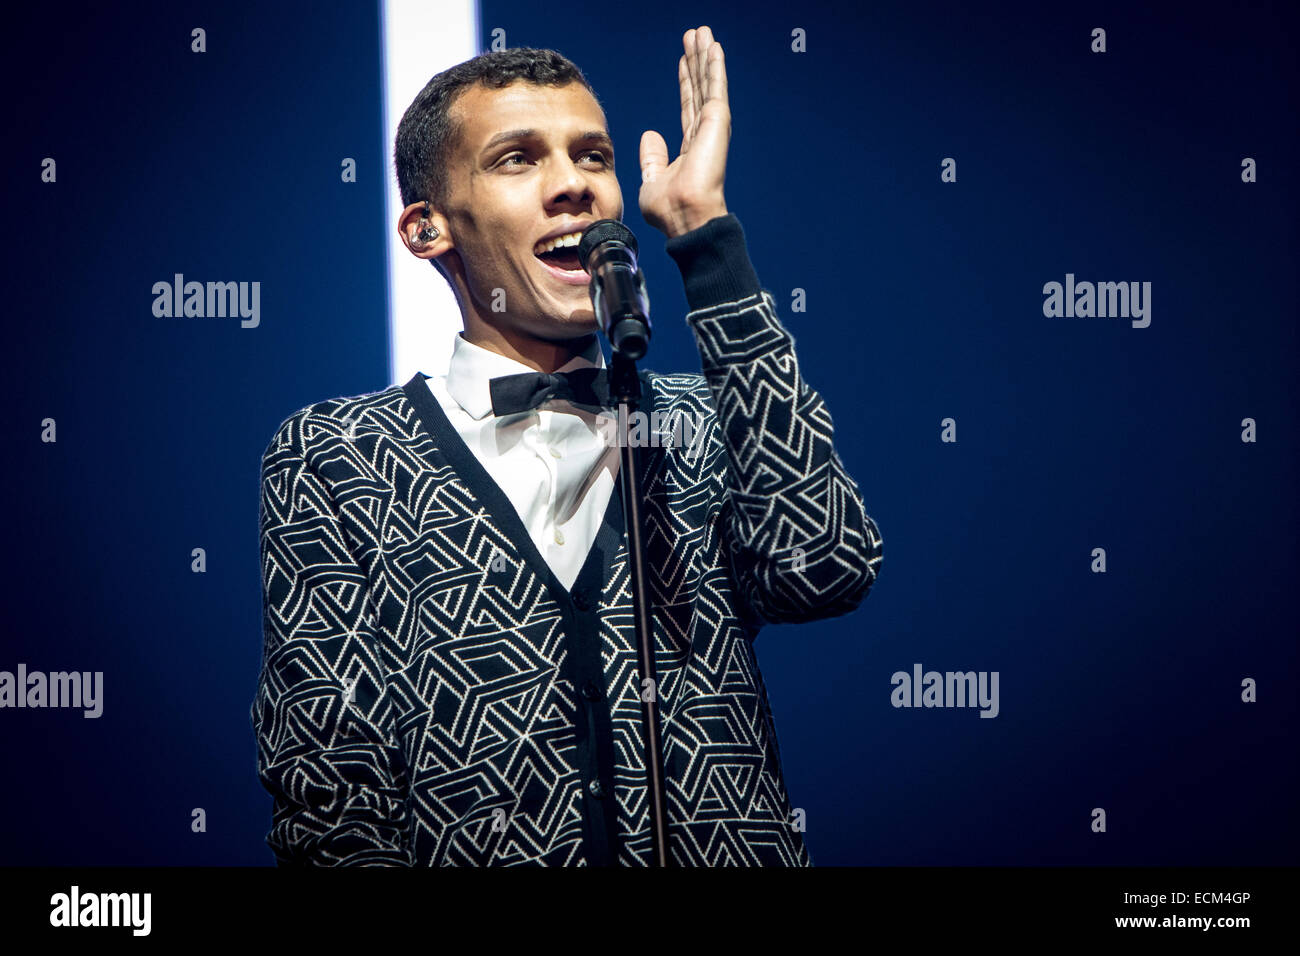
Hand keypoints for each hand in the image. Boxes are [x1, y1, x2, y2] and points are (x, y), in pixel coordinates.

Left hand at [639, 26, 729, 238]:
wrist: (684, 216)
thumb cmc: (668, 209)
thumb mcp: (652, 180)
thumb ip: (653, 159)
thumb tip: (651, 137)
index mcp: (690, 148)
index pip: (687, 106)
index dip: (685, 82)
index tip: (683, 62)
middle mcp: (703, 134)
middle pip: (699, 89)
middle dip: (696, 62)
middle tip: (696, 36)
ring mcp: (711, 127)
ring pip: (707, 83)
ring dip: (706, 57)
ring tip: (703, 33)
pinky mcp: (716, 122)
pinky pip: (715, 87)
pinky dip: (715, 66)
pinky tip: (714, 47)